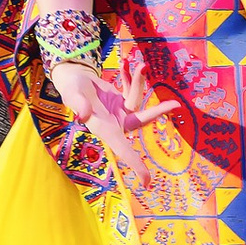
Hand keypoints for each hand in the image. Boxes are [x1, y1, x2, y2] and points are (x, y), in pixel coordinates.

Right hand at [50, 55, 181, 164]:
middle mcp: (115, 122)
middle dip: (158, 111)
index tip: (147, 181)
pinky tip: (128, 63)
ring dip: (138, 82)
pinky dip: (130, 77)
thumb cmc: (70, 88)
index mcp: (104, 128)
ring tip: (140, 64)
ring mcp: (120, 111)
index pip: (122, 149)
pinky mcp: (122, 99)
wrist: (72, 78)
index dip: (135, 165)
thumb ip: (78, 104)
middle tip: (175, 106)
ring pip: (137, 98)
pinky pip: (131, 89)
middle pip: (141, 120)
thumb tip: (83, 116)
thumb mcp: (71, 94)